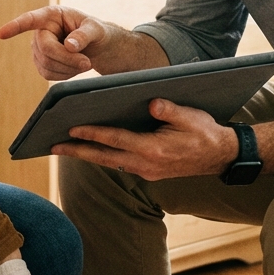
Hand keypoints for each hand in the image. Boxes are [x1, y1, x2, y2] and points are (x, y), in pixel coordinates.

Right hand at [0, 5, 106, 79]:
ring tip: (84, 63)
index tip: (1, 34)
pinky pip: (47, 74)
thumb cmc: (96, 32)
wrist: (97, 47)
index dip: (15, 26)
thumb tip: (69, 45)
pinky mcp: (41, 63)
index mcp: (51, 15)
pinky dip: (64, 75)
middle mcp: (41, 30)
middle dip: (67, 59)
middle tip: (87, 63)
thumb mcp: (96, 29)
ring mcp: (38, 47)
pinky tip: (74, 68)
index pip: (30, 20)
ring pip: (45, 64)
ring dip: (68, 68)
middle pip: (45, 49)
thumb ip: (84, 35)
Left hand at [51, 98, 237, 180]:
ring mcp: (146, 171)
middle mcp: (146, 164)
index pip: (116, 140)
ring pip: (109, 162)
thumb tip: (152, 103)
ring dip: (87, 154)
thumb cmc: (205, 133)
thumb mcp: (191, 117)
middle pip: (104, 157)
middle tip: (52, 145)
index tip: (72, 128)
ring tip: (63, 146)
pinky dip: (102, 156)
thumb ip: (170, 111)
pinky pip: (119, 163)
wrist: (221, 157)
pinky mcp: (148, 172)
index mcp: (154, 150)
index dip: (93, 134)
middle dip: (77, 151)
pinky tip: (90, 148)